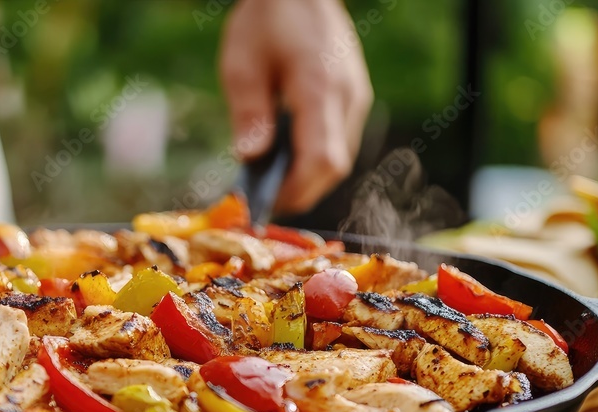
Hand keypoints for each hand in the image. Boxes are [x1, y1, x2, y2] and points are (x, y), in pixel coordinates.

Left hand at [220, 0, 372, 213]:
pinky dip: (313, 156)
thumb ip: (249, 113)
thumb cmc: (267, 20)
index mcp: (320, 89)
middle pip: (335, 165)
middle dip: (300, 191)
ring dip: (307, 176)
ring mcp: (356, 96)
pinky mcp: (354, 95)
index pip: (321, 159)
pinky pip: (339, 138)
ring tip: (268, 182)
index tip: (265, 204)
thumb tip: (250, 159)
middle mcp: (348, 97)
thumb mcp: (241, 64)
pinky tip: (284, 156)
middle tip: (262, 200)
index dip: (295, 190)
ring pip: (340, 156)